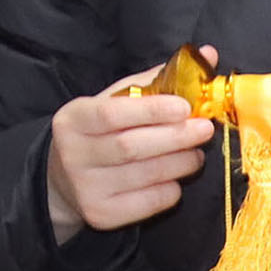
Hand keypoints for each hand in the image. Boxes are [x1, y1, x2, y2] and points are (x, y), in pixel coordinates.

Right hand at [45, 52, 217, 241]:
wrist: (63, 181)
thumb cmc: (100, 132)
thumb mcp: (115, 101)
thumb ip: (158, 79)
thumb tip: (207, 55)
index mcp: (73, 118)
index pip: (113, 113)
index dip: (152, 110)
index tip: (185, 107)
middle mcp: (73, 154)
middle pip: (132, 146)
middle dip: (176, 137)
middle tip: (205, 129)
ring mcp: (86, 188)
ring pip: (145, 175)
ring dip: (181, 163)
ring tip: (196, 153)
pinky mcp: (101, 215)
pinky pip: (149, 202)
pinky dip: (171, 189)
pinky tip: (176, 177)